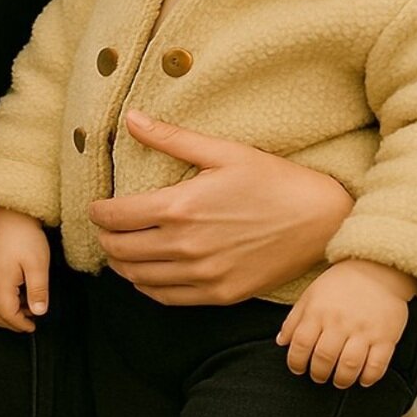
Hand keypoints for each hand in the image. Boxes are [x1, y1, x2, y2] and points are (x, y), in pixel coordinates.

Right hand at [0, 207, 50, 332]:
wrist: (9, 213)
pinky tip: (1, 301)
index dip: (20, 324)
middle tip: (27, 322)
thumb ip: (38, 290)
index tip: (32, 325)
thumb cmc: (24, 235)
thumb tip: (39, 312)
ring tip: (17, 313)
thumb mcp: (38, 263)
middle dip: (10, 323)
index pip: (7, 313)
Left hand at [88, 110, 352, 305]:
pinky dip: (146, 287)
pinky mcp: (218, 294)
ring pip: (138, 278)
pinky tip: (146, 274)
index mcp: (181, 207)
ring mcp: (202, 275)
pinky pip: (166, 298)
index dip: (98, 212)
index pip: (116, 216)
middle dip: (105, 237)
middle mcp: (185, 246)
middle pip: (120, 249)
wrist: (319, 221)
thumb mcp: (223, 152)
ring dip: (121, 264)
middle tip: (105, 228)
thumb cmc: (273, 180)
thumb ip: (172, 138)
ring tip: (120, 250)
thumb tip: (131, 118)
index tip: (96, 207)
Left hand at [276, 258, 415, 387]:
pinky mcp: (386, 337)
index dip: (296, 362)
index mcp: (318, 311)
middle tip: (319, 376)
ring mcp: (364, 330)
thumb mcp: (311, 295)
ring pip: (349, 366)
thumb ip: (294, 319)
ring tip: (339, 381)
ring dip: (342, 380)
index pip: (301, 344)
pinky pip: (377, 365)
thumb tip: (281, 342)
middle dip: (319, 374)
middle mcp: (340, 322)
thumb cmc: (340, 284)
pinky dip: (368, 378)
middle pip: (324, 358)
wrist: (377, 268)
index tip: (298, 369)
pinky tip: (362, 379)